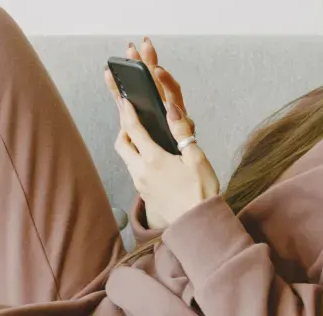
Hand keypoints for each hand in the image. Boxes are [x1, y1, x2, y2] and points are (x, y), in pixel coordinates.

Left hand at [103, 37, 218, 228]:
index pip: (134, 129)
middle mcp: (141, 171)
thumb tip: (171, 108)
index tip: (123, 98)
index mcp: (153, 159)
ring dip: (130, 144)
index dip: (127, 112)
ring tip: (141, 135)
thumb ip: (182, 131)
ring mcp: (140, 184)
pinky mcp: (145, 194)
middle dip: (123, 127)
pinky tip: (151, 158)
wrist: (196, 225)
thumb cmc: (201, 193)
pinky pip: (134, 170)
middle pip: (121, 143)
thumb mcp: (196, 158)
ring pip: (127, 158)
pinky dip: (137, 158)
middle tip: (130, 116)